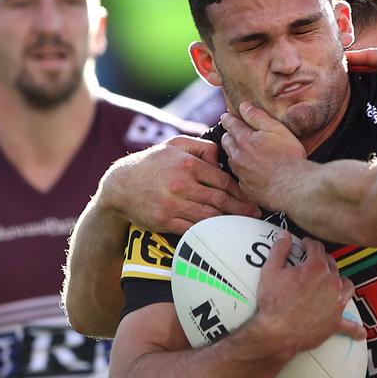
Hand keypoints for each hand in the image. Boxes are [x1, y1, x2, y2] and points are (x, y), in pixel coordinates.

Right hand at [99, 135, 258, 232]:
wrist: (120, 185)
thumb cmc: (152, 163)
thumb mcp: (174, 144)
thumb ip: (201, 146)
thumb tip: (222, 155)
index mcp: (187, 164)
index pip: (222, 180)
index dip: (240, 191)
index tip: (252, 198)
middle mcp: (181, 184)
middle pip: (220, 200)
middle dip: (241, 208)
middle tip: (256, 214)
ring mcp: (173, 204)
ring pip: (209, 216)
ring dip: (229, 222)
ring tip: (243, 224)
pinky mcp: (165, 221)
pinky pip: (193, 228)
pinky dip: (209, 232)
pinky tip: (221, 233)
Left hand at [220, 103, 306, 211]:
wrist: (292, 187)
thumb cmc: (288, 157)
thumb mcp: (276, 129)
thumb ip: (258, 116)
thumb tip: (244, 106)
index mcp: (244, 140)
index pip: (231, 125)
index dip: (228, 119)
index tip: (225, 116)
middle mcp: (238, 156)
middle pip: (227, 142)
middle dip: (228, 135)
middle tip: (230, 132)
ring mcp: (241, 174)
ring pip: (231, 160)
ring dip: (233, 153)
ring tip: (238, 151)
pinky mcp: (246, 188)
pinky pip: (239, 177)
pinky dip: (242, 172)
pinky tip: (249, 172)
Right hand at [252, 233, 363, 354]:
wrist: (277, 332)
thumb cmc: (273, 303)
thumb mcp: (270, 271)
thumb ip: (279, 250)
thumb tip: (284, 235)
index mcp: (317, 268)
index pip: (317, 248)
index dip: (309, 244)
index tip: (306, 244)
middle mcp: (332, 283)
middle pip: (332, 265)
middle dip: (323, 261)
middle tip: (313, 262)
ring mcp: (336, 303)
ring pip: (346, 286)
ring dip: (341, 283)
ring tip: (335, 283)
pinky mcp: (335, 322)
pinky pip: (350, 325)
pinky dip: (355, 328)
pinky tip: (360, 332)